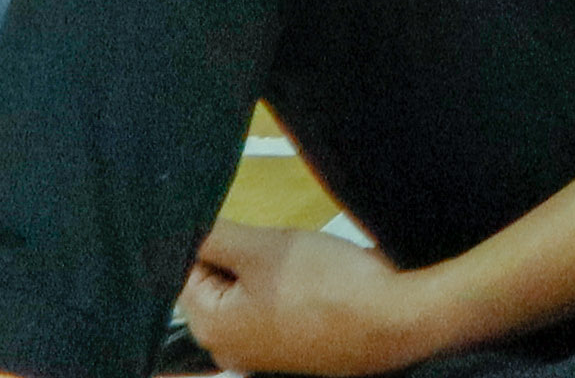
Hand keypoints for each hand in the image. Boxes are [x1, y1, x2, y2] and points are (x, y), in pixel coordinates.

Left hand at [174, 222, 451, 377]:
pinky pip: (274, 307)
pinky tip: (315, 280)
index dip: (217, 239)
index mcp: (208, 327)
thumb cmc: (326, 285)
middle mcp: (226, 348)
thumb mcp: (265, 247)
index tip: (250, 232)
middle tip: (281, 249)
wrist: (396, 320)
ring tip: (303, 265)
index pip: (187, 268)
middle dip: (244, 255)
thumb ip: (213, 234)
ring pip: (248, 291)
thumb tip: (178, 223)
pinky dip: (289, 288)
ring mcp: (260, 352)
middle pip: (217, 281)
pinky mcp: (291, 348)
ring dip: (270, 269)